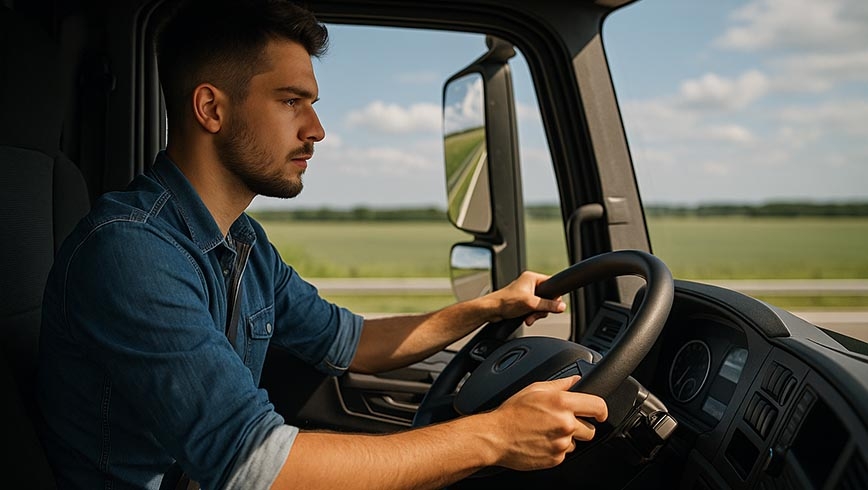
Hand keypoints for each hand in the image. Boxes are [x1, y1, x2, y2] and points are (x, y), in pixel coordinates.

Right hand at [486, 376, 607, 470]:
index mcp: (562, 403)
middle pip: (590, 429)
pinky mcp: (556, 459)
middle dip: (580, 425)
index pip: (598, 407)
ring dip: (567, 438)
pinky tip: (542, 440)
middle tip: (562, 422)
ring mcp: (561, 443)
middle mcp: (565, 424)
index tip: (600, 413)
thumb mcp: (534, 389)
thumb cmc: (512, 412)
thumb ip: (560, 383)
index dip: (602, 411)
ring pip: (576, 442)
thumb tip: (575, 380)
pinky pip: (564, 453)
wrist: (496, 436)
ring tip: (547, 431)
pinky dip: (556, 448)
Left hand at [487, 270, 565, 325]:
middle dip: (542, 309)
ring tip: (529, 318)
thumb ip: (548, 305)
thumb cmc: (505, 302)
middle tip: (536, 314)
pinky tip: (527, 319)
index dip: (553, 296)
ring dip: (536, 314)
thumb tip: (562, 306)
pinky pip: (534, 309)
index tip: (552, 305)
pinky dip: (532, 315)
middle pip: (547, 297)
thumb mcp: (530, 304)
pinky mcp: (523, 302)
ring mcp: (527, 293)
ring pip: (541, 305)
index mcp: (532, 278)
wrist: (491, 311)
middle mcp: (530, 284)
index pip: (551, 284)